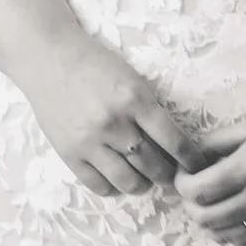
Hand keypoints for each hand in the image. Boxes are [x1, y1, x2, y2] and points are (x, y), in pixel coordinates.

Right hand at [19, 38, 197, 198]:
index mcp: (135, 99)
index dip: (191, 160)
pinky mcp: (69, 153)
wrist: (47, 57)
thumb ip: (150, 110)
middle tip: (171, 176)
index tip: (198, 168)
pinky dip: (114, 188)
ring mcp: (89, 141)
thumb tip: (174, 147)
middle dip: (168, 176)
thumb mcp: (132, 79)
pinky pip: (99, 185)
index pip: (175, 141)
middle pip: (154, 166)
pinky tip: (117, 179)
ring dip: (143, 185)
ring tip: (144, 180)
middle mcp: (114, 123)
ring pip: (129, 182)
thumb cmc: (94, 64)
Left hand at [175, 104, 245, 245]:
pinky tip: (234, 213)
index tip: (186, 172)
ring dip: (210, 221)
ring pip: (224, 236)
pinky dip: (233, 232)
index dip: (181, 183)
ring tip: (214, 200)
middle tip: (196, 187)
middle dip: (191, 204)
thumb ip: (215, 144)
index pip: (197, 192)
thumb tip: (190, 160)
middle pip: (205, 220)